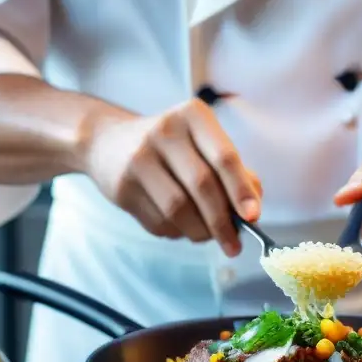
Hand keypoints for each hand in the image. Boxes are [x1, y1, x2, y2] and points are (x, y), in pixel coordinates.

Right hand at [85, 99, 261, 255]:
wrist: (108, 142)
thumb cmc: (171, 147)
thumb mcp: (203, 144)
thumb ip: (234, 171)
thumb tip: (252, 210)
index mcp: (193, 116)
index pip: (224, 157)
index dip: (241, 190)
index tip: (253, 216)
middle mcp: (164, 132)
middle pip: (202, 185)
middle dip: (222, 222)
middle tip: (234, 245)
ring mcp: (139, 158)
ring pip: (178, 209)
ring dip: (200, 232)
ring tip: (208, 236)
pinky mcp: (122, 187)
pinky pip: (158, 221)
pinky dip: (177, 232)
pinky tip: (180, 226)